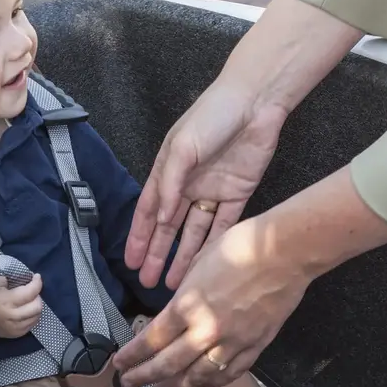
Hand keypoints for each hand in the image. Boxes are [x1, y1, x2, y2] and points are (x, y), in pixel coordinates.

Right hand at [0, 273, 43, 338]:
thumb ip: (12, 280)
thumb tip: (27, 282)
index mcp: (6, 301)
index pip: (30, 293)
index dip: (37, 283)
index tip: (36, 277)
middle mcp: (12, 316)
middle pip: (37, 307)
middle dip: (37, 296)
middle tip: (31, 291)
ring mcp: (15, 328)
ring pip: (37, 316)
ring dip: (36, 306)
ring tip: (29, 300)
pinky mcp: (16, 334)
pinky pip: (32, 324)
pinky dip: (32, 316)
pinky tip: (26, 310)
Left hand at [115, 213, 309, 386]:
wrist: (286, 251)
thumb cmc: (242, 246)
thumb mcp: (199, 264)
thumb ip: (184, 294)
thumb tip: (174, 311)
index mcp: (188, 305)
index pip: (151, 339)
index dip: (132, 355)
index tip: (119, 363)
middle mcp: (206, 329)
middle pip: (168, 364)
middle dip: (144, 377)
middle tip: (130, 384)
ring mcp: (232, 342)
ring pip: (197, 376)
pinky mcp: (255, 347)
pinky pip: (228, 373)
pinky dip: (210, 383)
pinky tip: (199, 385)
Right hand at [124, 81, 285, 290]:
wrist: (255, 102)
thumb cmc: (213, 114)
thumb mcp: (183, 146)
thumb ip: (170, 183)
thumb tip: (162, 217)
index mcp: (168, 171)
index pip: (149, 211)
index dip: (139, 238)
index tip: (131, 261)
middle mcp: (187, 185)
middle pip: (169, 228)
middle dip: (157, 255)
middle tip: (147, 282)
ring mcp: (212, 192)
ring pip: (194, 233)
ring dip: (183, 257)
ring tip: (174, 284)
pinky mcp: (237, 194)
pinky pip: (222, 226)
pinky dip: (212, 245)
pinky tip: (204, 265)